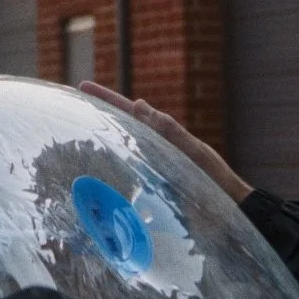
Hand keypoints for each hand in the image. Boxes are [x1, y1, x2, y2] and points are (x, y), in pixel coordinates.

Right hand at [78, 81, 253, 202]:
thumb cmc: (216, 181)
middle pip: (119, 131)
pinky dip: (107, 181)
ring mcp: (150, 172)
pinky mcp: (149, 194)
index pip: (129, 112)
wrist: (230, 213)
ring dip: (97, 151)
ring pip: (118, 156)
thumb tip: (138, 103)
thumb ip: (170, 131)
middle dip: (95, 121)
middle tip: (68, 112)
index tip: (84, 86)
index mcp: (163, 137)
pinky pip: (123, 183)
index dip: (106, 99)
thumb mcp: (194, 152)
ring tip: (72, 146)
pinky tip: (92, 187)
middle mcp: (153, 152)